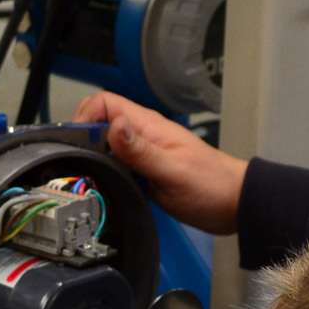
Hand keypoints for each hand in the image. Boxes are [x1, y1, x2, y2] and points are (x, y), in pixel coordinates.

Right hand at [72, 91, 246, 234]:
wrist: (234, 205)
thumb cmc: (209, 186)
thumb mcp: (172, 171)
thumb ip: (141, 150)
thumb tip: (113, 125)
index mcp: (147, 125)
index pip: (103, 103)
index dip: (83, 117)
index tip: (74, 144)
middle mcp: (142, 135)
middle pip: (100, 124)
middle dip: (82, 140)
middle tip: (74, 167)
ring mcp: (144, 154)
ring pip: (107, 146)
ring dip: (93, 159)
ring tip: (85, 180)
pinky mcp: (146, 173)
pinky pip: (118, 166)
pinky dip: (107, 174)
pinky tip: (104, 190)